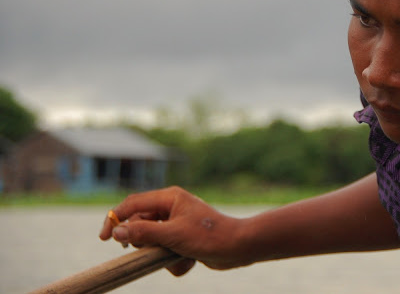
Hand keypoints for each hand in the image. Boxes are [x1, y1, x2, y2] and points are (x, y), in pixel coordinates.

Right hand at [99, 186, 252, 275]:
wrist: (237, 247)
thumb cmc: (207, 235)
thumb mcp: (172, 235)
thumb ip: (142, 232)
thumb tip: (116, 231)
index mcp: (169, 198)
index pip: (132, 204)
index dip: (115, 218)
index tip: (103, 238)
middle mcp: (171, 208)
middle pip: (140, 225)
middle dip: (144, 243)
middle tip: (149, 251)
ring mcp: (177, 224)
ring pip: (153, 243)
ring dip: (161, 255)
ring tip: (178, 256)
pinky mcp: (183, 239)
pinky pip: (166, 252)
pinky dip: (173, 261)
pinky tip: (189, 261)